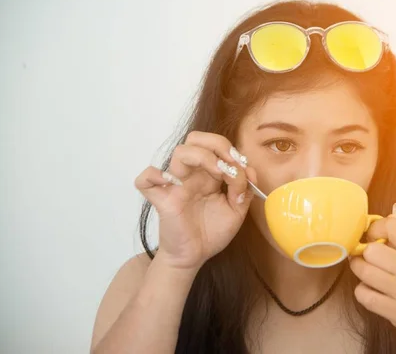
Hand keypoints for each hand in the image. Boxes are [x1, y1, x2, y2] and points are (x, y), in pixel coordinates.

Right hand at [134, 132, 254, 269]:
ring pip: (179, 152)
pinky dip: (153, 176)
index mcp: (209, 175)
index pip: (216, 146)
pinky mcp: (161, 200)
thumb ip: (244, 190)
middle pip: (195, 139)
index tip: (244, 171)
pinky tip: (169, 183)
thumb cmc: (211, 232)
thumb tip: (250, 170)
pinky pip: (145, 180)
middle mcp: (192, 175)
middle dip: (216, 144)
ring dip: (201, 155)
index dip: (232, 152)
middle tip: (229, 162)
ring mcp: (175, 185)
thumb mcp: (236, 211)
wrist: (194, 256)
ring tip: (217, 172)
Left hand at [349, 204, 395, 351]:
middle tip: (368, 256)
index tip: (374, 236)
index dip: (377, 228)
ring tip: (366, 271)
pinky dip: (362, 291)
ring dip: (360, 269)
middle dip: (365, 252)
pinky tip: (371, 290)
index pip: (391, 227)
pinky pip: (363, 294)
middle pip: (371, 250)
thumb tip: (389, 217)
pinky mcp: (394, 312)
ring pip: (363, 271)